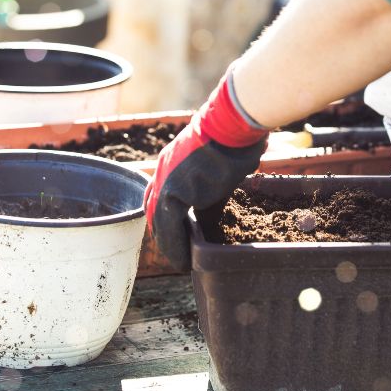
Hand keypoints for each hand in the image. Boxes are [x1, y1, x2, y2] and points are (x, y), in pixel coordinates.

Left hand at [144, 68, 268, 269]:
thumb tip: (209, 218)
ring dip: (169, 246)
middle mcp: (162, 172)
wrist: (233, 126)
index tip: (178, 234)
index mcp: (172, 162)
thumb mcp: (219, 170)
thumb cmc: (235, 141)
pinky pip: (169, 226)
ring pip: (160, 223)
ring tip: (180, 263)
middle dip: (165, 236)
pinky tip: (183, 259)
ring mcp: (165, 181)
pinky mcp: (173, 192)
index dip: (166, 218)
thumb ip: (209, 194)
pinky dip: (175, 245)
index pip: (160, 196)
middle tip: (177, 255)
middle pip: (155, 212)